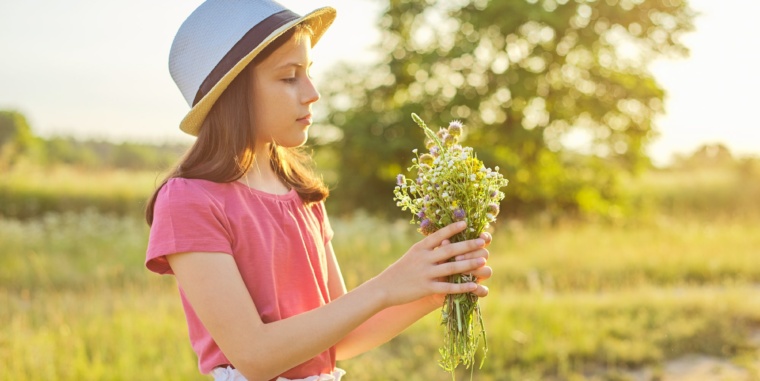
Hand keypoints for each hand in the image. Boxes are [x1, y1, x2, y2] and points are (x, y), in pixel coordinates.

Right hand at [372, 222, 489, 308]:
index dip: (452, 229)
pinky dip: (461, 287)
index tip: (466, 223)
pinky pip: (447, 287)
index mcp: (420, 248)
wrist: (384, 288)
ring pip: (451, 268)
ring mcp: (424, 273)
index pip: (438, 235)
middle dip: (467, 245)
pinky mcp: (425, 288)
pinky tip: (473, 285)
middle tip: (482, 241)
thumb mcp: (412, 255)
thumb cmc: (401, 270)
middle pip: (449, 250)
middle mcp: (423, 258)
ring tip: (483, 260)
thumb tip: (446, 239)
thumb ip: (428, 248)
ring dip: (468, 264)